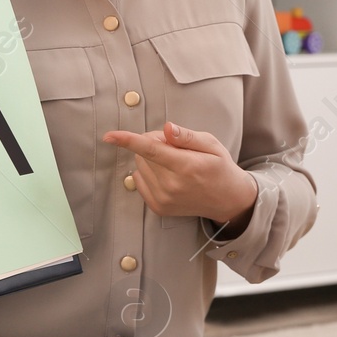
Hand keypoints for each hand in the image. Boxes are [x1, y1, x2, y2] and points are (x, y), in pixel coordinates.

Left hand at [103, 121, 256, 227]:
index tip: (109, 136)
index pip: (151, 149)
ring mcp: (164, 199)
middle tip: (176, 148)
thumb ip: (186, 136)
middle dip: (155, 143)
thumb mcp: (211, 144)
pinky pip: (140, 180)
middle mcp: (172, 185)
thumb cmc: (219, 167)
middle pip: (143, 153)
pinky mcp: (158, 207)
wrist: (226, 199)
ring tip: (175, 163)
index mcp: (186, 166)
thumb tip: (166, 129)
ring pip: (140, 166)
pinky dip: (149, 173)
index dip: (128, 140)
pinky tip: (168, 175)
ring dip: (152, 159)